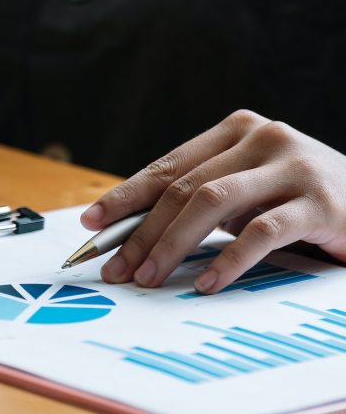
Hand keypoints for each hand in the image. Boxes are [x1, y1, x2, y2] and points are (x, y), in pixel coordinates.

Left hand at [81, 110, 345, 293]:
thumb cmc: (299, 198)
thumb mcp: (247, 188)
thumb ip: (203, 197)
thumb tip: (134, 231)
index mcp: (236, 130)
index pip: (166, 167)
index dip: (125, 196)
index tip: (92, 223)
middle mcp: (262, 137)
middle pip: (182, 188)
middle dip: (141, 232)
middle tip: (115, 268)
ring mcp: (293, 166)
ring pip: (212, 203)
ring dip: (170, 244)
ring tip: (148, 278)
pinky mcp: (321, 202)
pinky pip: (261, 232)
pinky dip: (228, 260)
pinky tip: (205, 283)